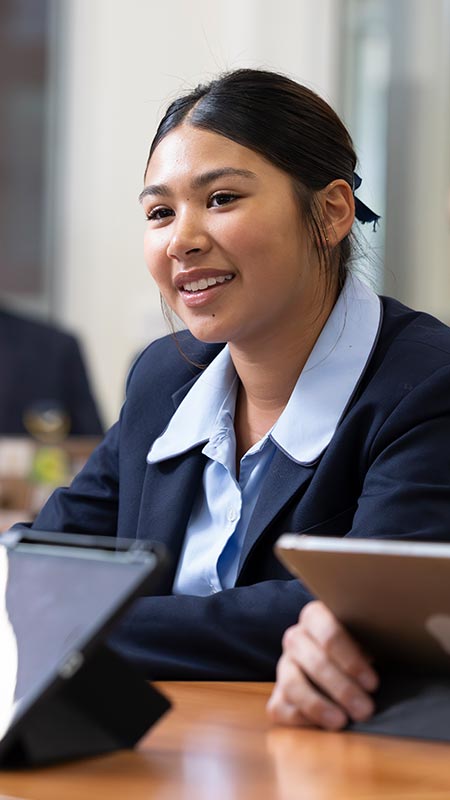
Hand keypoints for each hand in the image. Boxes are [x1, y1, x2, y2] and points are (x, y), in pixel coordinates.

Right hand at [267, 600, 378, 729]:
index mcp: (316, 616)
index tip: (372, 683)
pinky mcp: (278, 693)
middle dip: (342, 688)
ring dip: (319, 705)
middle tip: (365, 709)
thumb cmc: (360, 648)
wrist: (341, 659)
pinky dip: (300, 718)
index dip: (351, 660)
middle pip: (314, 661)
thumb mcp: (368, 637)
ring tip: (342, 722)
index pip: (329, 633)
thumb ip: (374, 642)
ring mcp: (284, 665)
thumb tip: (396, 655)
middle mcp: (295, 638)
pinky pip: (280, 707)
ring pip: (292, 683)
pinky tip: (323, 724)